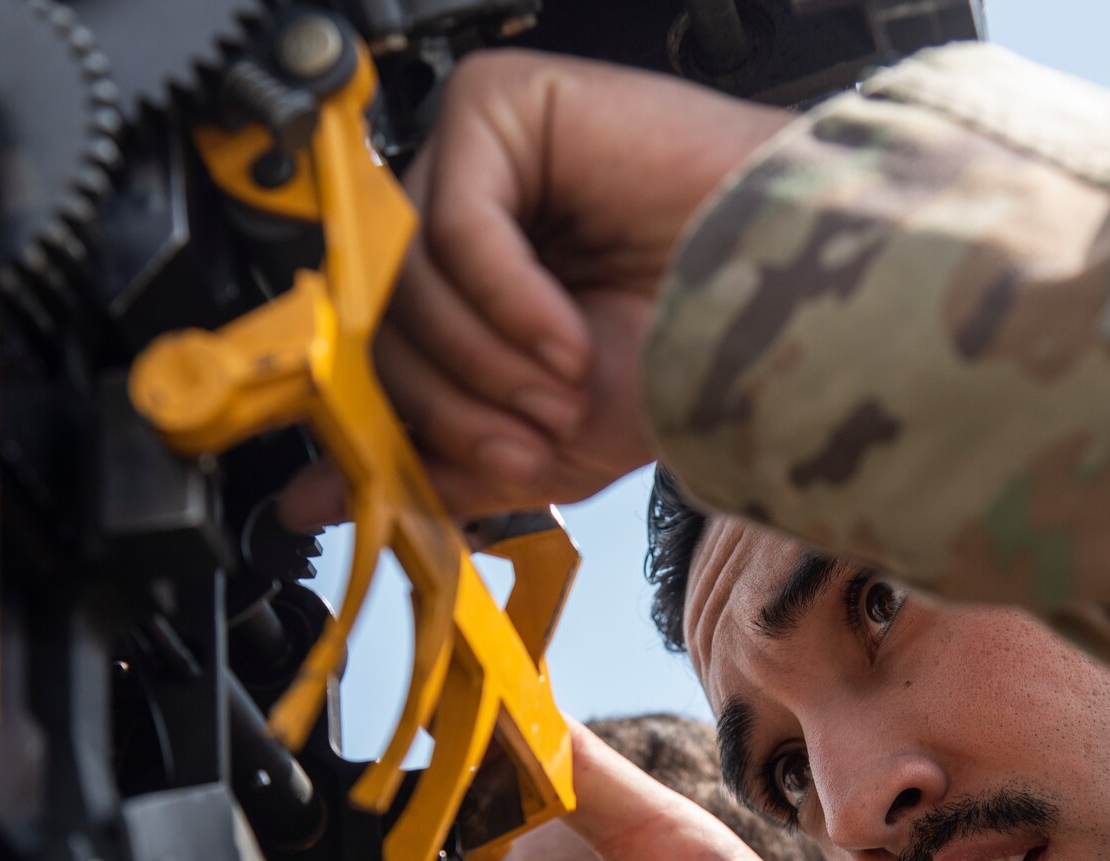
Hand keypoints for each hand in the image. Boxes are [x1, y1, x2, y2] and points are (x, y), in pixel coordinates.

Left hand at [279, 50, 791, 527]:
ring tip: (565, 384)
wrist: (799, 311)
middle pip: (378, 319)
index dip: (386, 421)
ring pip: (407, 278)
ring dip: (484, 361)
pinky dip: (506, 301)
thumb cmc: (698, 358)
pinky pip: (456, 223)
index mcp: (469, 288)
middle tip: (523, 438)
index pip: (375, 350)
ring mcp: (479, 155)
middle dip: (449, 402)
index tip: (363, 484)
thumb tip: (309, 502)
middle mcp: (464, 215)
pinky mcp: (504, 108)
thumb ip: (430, 466)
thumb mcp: (543, 446)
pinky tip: (565, 336)